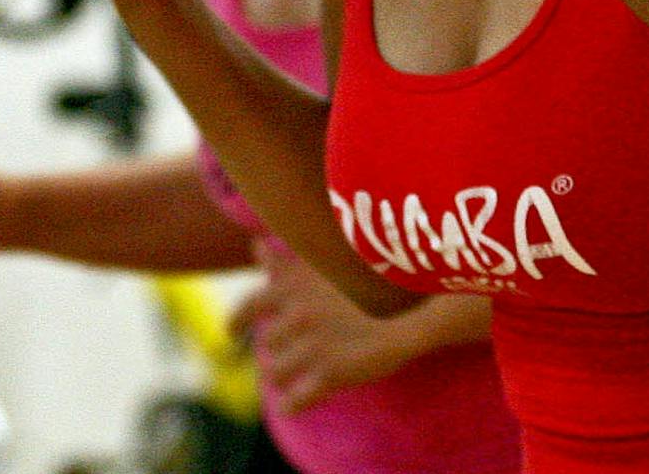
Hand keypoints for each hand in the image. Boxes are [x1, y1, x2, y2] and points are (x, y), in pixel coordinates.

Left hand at [244, 242, 422, 412]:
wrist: (416, 303)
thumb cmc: (370, 279)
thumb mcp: (324, 261)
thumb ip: (286, 260)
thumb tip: (256, 244)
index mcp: (293, 285)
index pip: (248, 306)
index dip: (236, 322)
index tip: (232, 333)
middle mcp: (298, 313)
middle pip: (268, 344)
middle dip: (280, 349)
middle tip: (302, 348)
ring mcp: (314, 345)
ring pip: (274, 372)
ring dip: (286, 375)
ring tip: (304, 372)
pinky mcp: (331, 374)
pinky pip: (292, 401)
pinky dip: (291, 405)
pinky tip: (295, 403)